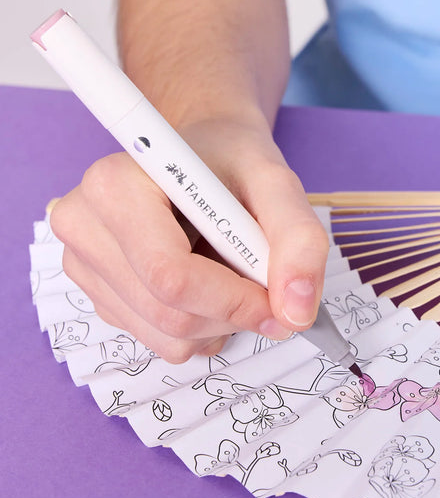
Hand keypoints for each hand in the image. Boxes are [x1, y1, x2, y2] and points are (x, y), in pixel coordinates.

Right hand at [50, 118, 329, 362]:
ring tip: (230, 269)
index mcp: (114, 187)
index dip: (234, 300)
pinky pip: (161, 343)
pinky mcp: (100, 297)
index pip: (170, 275)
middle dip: (233, 314)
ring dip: (220, 323)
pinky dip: (202, 328)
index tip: (277, 300)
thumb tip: (297, 312)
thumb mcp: (276, 184)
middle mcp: (84, 227)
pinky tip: (207, 283)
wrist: (206, 154)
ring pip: (167, 339)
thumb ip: (297, 240)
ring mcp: (84, 267)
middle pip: (169, 314)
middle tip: (265, 286)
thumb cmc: (233, 162)